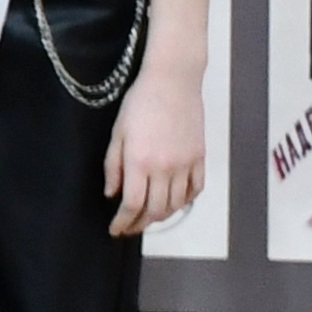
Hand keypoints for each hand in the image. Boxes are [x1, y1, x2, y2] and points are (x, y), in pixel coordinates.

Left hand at [105, 61, 206, 235]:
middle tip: (130, 227)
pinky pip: (196, 189)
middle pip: (155, 210)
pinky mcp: (200, 157)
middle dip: (140, 224)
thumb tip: (111, 194)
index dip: (123, 222)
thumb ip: (112, 166)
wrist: (172, 81)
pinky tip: (175, 202)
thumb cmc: (140, 103)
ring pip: (176, 204)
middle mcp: (164, 167)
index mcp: (139, 161)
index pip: (132, 204)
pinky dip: (185, 201)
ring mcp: (185, 163)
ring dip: (162, 216)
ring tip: (149, 216)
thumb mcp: (117, 133)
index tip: (116, 229)